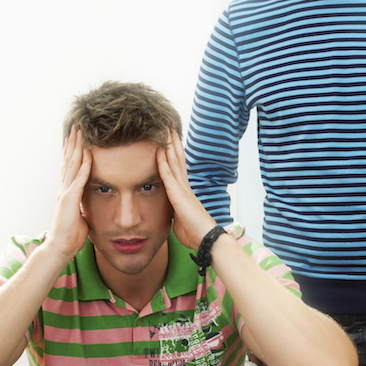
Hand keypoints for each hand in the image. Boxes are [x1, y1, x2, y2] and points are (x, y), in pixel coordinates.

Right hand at [42, 126, 91, 259]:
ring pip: (72, 164)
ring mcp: (65, 193)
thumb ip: (82, 209)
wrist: (59, 248)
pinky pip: (79, 178)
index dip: (73, 152)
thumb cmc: (70, 237)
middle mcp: (63, 189)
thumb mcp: (79, 218)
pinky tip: (88, 153)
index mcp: (66, 193)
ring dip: (77, 147)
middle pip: (69, 160)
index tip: (76, 138)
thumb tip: (88, 208)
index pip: (70, 167)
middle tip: (76, 126)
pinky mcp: (69, 199)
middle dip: (73, 142)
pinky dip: (84, 164)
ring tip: (80, 131)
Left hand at [155, 129, 217, 250]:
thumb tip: (170, 213)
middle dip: (173, 142)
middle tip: (168, 126)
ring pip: (174, 162)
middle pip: (178, 158)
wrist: (207, 239)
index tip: (169, 140)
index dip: (173, 153)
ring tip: (164, 129)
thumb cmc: (194, 233)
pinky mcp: (179, 196)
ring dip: (168, 145)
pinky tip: (158, 150)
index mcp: (185, 192)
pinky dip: (163, 162)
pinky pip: (168, 175)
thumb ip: (174, 212)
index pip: (178, 167)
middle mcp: (185, 186)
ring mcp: (183, 189)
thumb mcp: (180, 219)